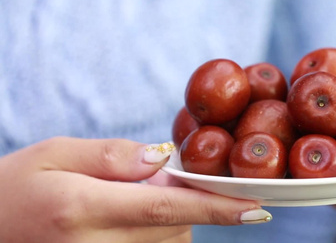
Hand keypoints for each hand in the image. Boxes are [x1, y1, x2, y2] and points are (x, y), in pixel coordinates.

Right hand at [0, 137, 271, 242]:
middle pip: (173, 229)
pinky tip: (129, 221)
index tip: (257, 210)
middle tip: (153, 182)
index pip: (166, 209)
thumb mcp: (52, 154)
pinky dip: (156, 236)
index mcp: (81, 208)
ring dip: (169, 223)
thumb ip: (111, 155)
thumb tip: (163, 158)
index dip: (216, 210)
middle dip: (185, 204)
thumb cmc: (12, 188)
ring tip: (127, 202)